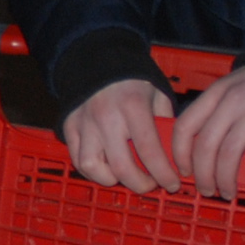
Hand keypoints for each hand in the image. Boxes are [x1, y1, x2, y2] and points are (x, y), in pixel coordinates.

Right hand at [61, 79, 179, 191]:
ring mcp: (84, 124)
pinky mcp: (69, 127)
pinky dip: (92, 171)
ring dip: (112, 179)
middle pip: (121, 167)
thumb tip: (175, 154)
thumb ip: (166, 123)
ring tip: (125, 176)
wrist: (98, 60)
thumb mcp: (157, 94)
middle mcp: (106, 118)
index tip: (172, 184)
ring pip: (92, 167)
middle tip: (151, 185)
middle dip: (140, 184)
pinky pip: (77, 160)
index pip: (149, 151)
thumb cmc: (133, 80)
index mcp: (132, 107)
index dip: (163, 174)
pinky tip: (107, 169)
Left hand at [168, 67, 244, 200]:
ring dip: (226, 180)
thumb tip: (189, 150)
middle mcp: (233, 103)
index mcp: (215, 94)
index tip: (183, 171)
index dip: (179, 153)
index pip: (185, 126)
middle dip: (202, 175)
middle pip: (206, 146)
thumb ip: (209, 112)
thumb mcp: (227, 89)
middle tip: (206, 190)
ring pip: (230, 154)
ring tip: (227, 192)